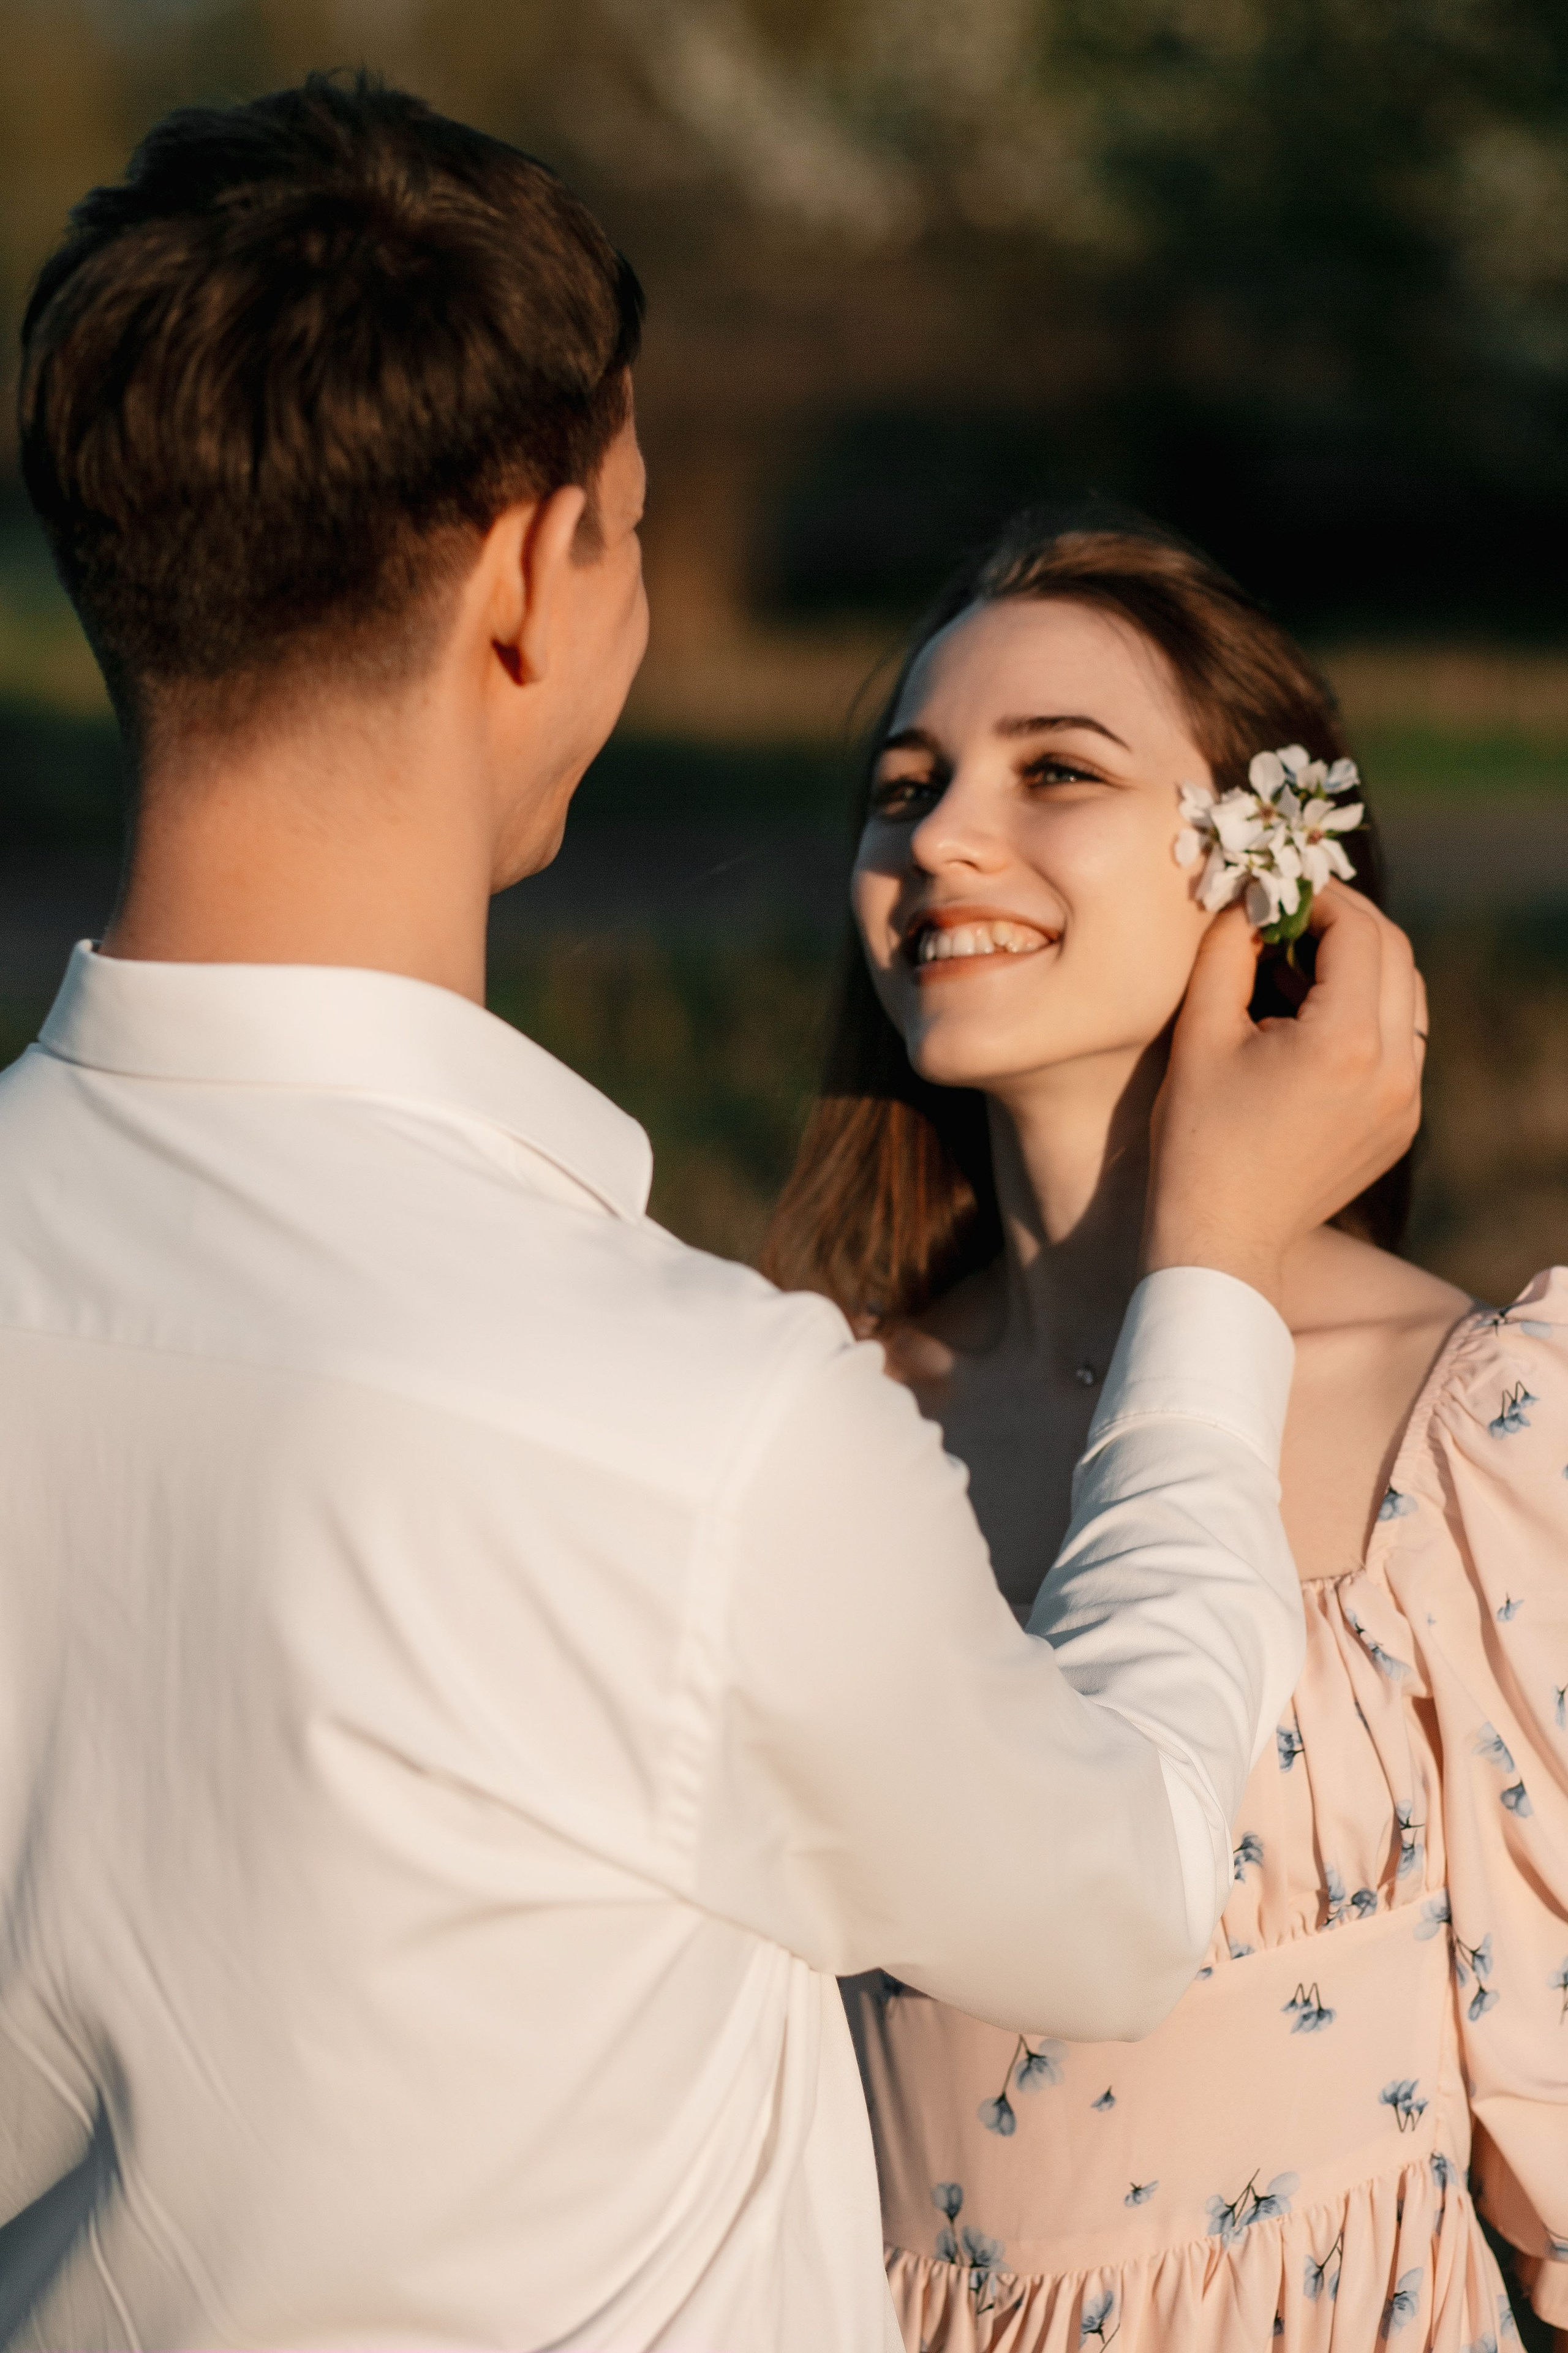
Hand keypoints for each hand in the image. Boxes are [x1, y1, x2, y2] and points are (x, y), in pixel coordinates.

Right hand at [1143, 885, 1425, 1308]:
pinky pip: (1402, 1041)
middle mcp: (1394, 1068)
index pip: (1360, 931)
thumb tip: (1247, 902)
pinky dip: (1367, 1012)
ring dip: (1361, 965)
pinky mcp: (1402, 1122)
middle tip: (1290, 917)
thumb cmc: (1198, 1137)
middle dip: (1345, 923)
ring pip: (1407, 995)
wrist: (1223, 1236)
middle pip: (1395, 954)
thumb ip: (1227, 952)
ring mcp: (1406, 1099)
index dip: (1321, 897)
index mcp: (1346, 1041)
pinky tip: (1311, 1022)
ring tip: (1297, 969)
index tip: (1279, 891)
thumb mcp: (1201, 1033)